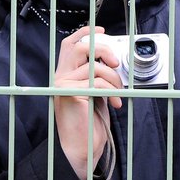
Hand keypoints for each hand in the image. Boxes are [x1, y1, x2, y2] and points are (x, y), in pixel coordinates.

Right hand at [53, 26, 122, 179]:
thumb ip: (97, 75)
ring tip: (118, 94)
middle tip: (116, 62)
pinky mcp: (70, 93)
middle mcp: (61, 77)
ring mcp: (63, 85)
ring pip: (96, 66)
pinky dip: (113, 92)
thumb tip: (112, 59)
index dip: (85, 32)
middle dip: (104, 49)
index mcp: (65, 75)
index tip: (102, 31)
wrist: (81, 148)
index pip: (70, 44)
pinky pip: (98, 82)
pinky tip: (115, 103)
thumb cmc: (88, 123)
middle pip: (81, 46)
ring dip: (115, 79)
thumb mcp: (95, 93)